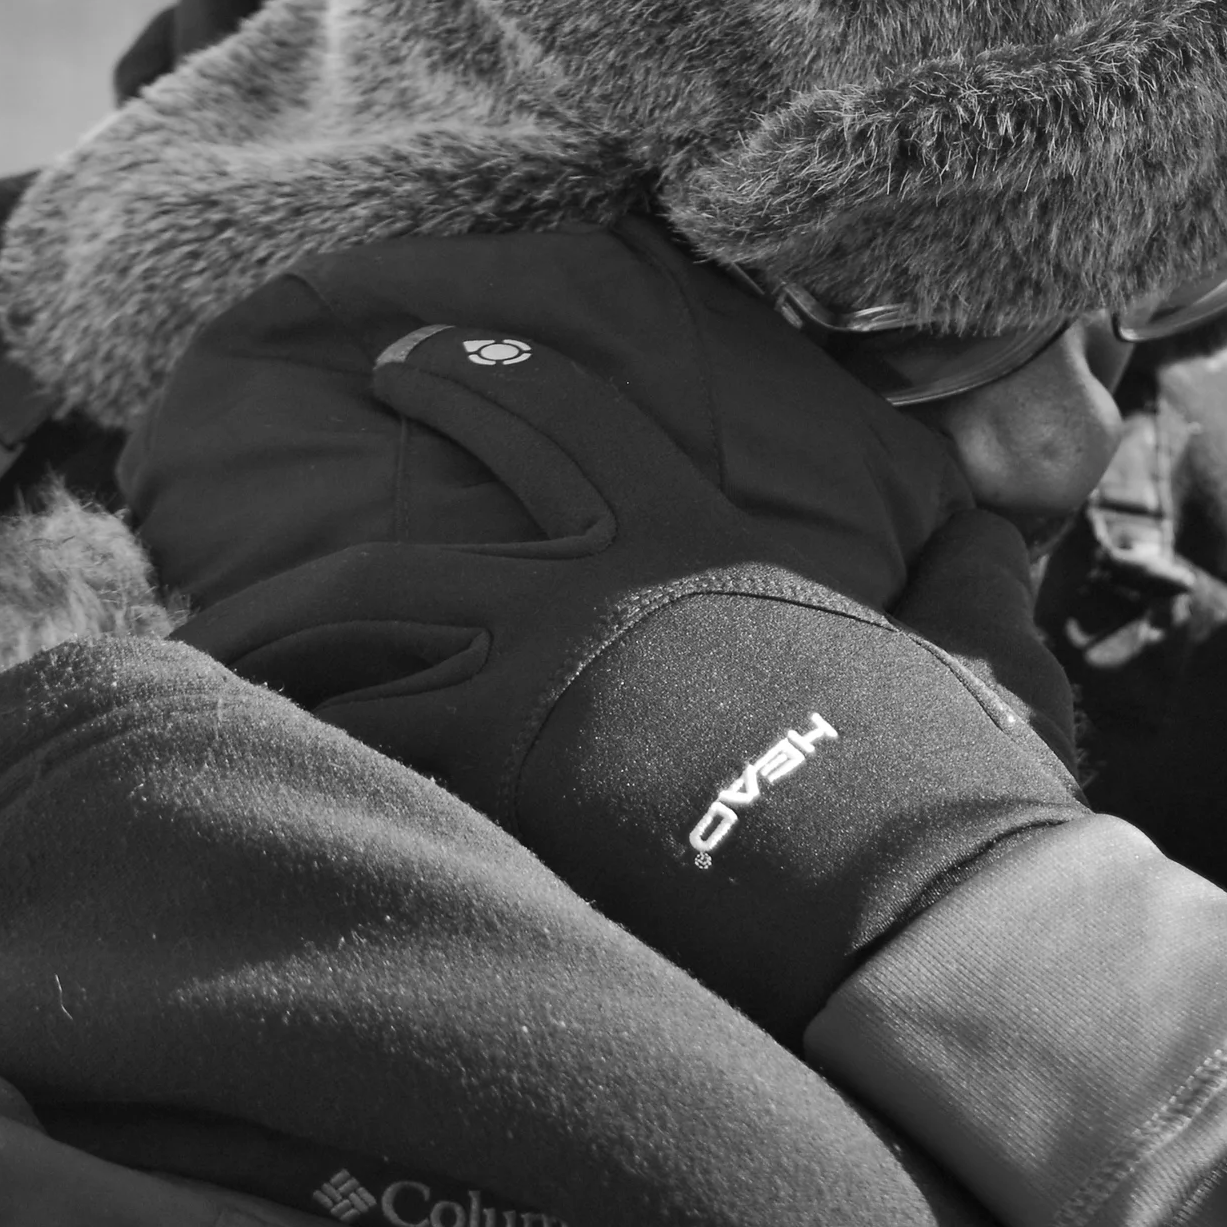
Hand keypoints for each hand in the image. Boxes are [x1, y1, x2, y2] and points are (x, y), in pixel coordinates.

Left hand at [175, 326, 1083, 1034]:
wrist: (904, 872)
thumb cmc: (946, 769)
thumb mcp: (974, 645)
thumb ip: (967, 576)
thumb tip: (992, 537)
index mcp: (695, 543)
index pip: (565, 423)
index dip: (480, 377)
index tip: (418, 354)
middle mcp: (593, 584)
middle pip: (425, 506)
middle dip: (342, 490)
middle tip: (296, 472)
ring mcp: (533, 670)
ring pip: (354, 612)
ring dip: (281, 617)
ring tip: (233, 620)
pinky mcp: (500, 768)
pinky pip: (353, 734)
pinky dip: (303, 732)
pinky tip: (273, 743)